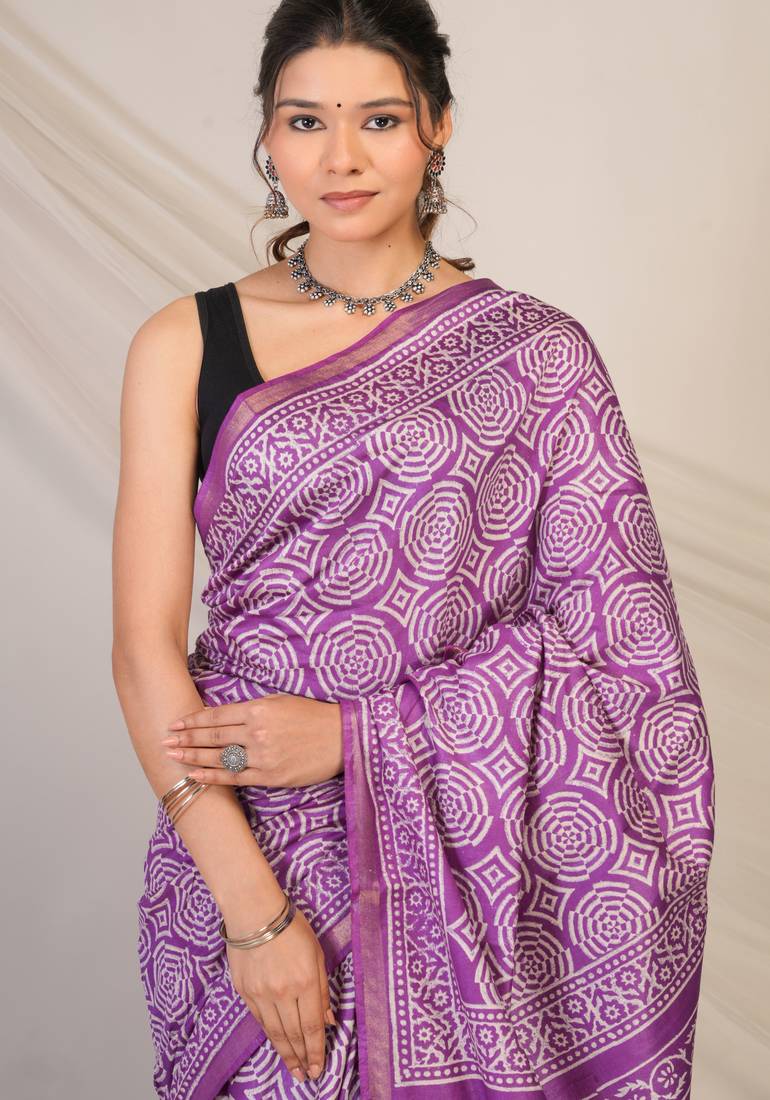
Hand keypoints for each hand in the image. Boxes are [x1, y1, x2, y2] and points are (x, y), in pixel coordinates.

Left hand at [160, 694, 342, 787]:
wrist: (343, 738)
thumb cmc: (313, 716)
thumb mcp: (281, 702)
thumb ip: (252, 708)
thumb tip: (222, 717)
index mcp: (260, 709)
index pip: (216, 715)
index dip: (193, 720)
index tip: (175, 722)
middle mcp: (257, 732)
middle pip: (212, 736)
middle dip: (185, 738)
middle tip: (164, 739)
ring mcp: (263, 756)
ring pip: (219, 757)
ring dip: (192, 757)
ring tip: (172, 755)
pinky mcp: (271, 776)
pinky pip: (235, 778)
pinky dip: (212, 776)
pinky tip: (195, 774)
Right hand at [225, 903, 335, 1082]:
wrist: (254, 913)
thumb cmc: (291, 927)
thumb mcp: (316, 953)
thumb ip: (322, 989)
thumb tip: (328, 1020)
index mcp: (305, 982)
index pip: (312, 1027)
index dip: (316, 1050)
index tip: (318, 1068)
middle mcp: (283, 993)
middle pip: (294, 1034)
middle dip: (302, 1058)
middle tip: (306, 1076)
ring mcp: (261, 994)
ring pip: (275, 1032)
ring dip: (286, 1053)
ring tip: (293, 1069)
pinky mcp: (245, 991)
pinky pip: (260, 1020)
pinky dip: (270, 1035)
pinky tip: (277, 1043)